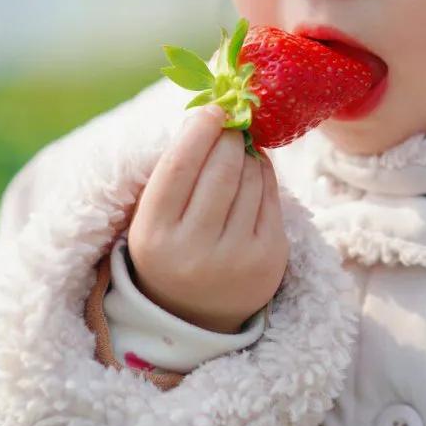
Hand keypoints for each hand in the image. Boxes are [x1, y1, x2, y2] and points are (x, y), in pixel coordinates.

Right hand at [127, 104, 288, 332]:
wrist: (196, 314)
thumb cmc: (172, 247)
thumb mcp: (155, 217)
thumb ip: (174, 170)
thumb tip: (208, 115)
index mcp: (153, 235)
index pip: (179, 167)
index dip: (198, 131)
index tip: (212, 110)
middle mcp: (194, 250)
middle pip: (220, 170)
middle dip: (229, 138)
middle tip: (231, 124)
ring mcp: (235, 258)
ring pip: (250, 180)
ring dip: (247, 154)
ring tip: (239, 149)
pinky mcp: (269, 258)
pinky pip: (271, 197)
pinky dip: (264, 174)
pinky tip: (255, 169)